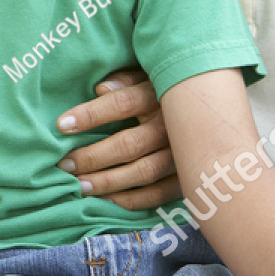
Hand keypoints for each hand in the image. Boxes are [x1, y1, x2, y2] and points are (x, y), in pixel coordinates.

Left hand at [55, 70, 178, 209]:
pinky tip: (108, 200)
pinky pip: (159, 194)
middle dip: (92, 157)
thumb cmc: (167, 89)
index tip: (61, 125)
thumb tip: (99, 88)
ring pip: (142, 172)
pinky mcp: (187, 177)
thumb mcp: (149, 74)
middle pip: (129, 144)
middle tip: (64, 165)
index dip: (90, 115)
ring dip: (108, 182)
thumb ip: (125, 79)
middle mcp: (171, 126)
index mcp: (159, 95)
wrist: (213, 112)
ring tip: (79, 187)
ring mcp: (182, 154)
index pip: (121, 103)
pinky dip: (133, 200)